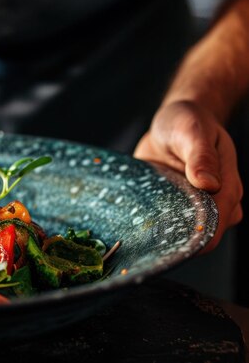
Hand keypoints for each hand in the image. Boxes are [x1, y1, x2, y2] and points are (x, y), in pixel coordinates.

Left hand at [134, 101, 241, 251]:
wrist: (173, 121)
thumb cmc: (189, 122)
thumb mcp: (193, 133)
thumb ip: (201, 157)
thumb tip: (209, 184)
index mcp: (227, 187)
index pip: (217, 223)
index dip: (197, 237)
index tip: (171, 241)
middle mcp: (213, 202)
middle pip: (200, 236)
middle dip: (177, 240)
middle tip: (147, 236)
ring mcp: (191, 206)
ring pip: (181, 233)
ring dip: (162, 233)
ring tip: (139, 228)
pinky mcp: (171, 205)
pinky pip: (162, 222)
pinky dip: (151, 223)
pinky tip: (134, 221)